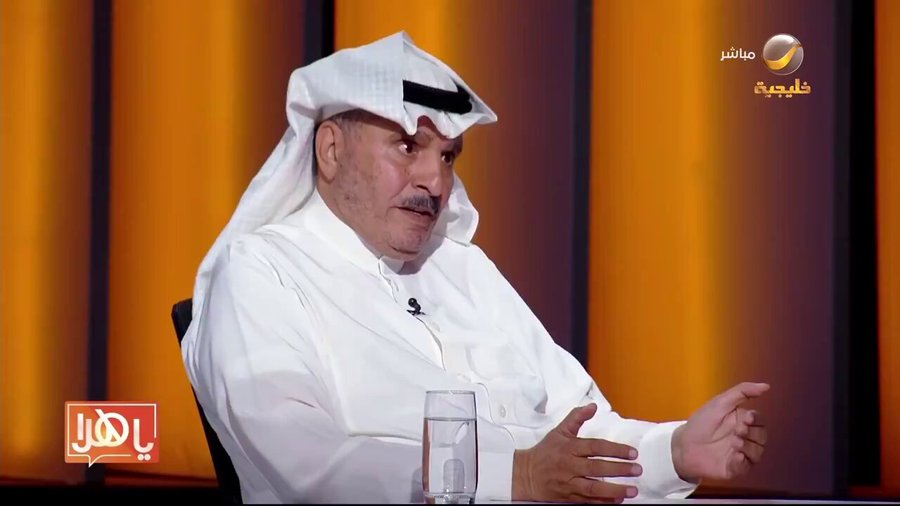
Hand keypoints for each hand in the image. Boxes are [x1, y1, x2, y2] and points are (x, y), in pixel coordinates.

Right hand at [512, 403, 642, 503]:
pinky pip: (587, 502)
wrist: (525, 474)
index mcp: (569, 448)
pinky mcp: (567, 498)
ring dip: (614, 490)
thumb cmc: (545, 451)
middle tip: (637, 469)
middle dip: (619, 469)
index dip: (615, 450)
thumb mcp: (559, 431)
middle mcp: (569, 466)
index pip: (595, 447)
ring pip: (593, 488)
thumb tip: (593, 406)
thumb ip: (577, 417)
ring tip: (632, 490)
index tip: (632, 453)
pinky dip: (602, 502)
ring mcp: (568, 483)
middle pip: (597, 468)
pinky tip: (617, 500)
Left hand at [671, 382, 769, 481]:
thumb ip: (742, 392)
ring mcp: (741, 454)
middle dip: (752, 433)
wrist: (684, 444)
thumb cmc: (702, 422)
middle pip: (762, 437)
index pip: (760, 421)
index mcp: (742, 421)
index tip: (746, 418)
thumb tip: (767, 386)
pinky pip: (747, 466)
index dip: (756, 420)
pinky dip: (743, 461)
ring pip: (758, 452)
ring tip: (733, 444)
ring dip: (748, 447)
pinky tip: (734, 457)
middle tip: (737, 432)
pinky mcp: (735, 468)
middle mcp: (744, 438)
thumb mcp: (720, 402)